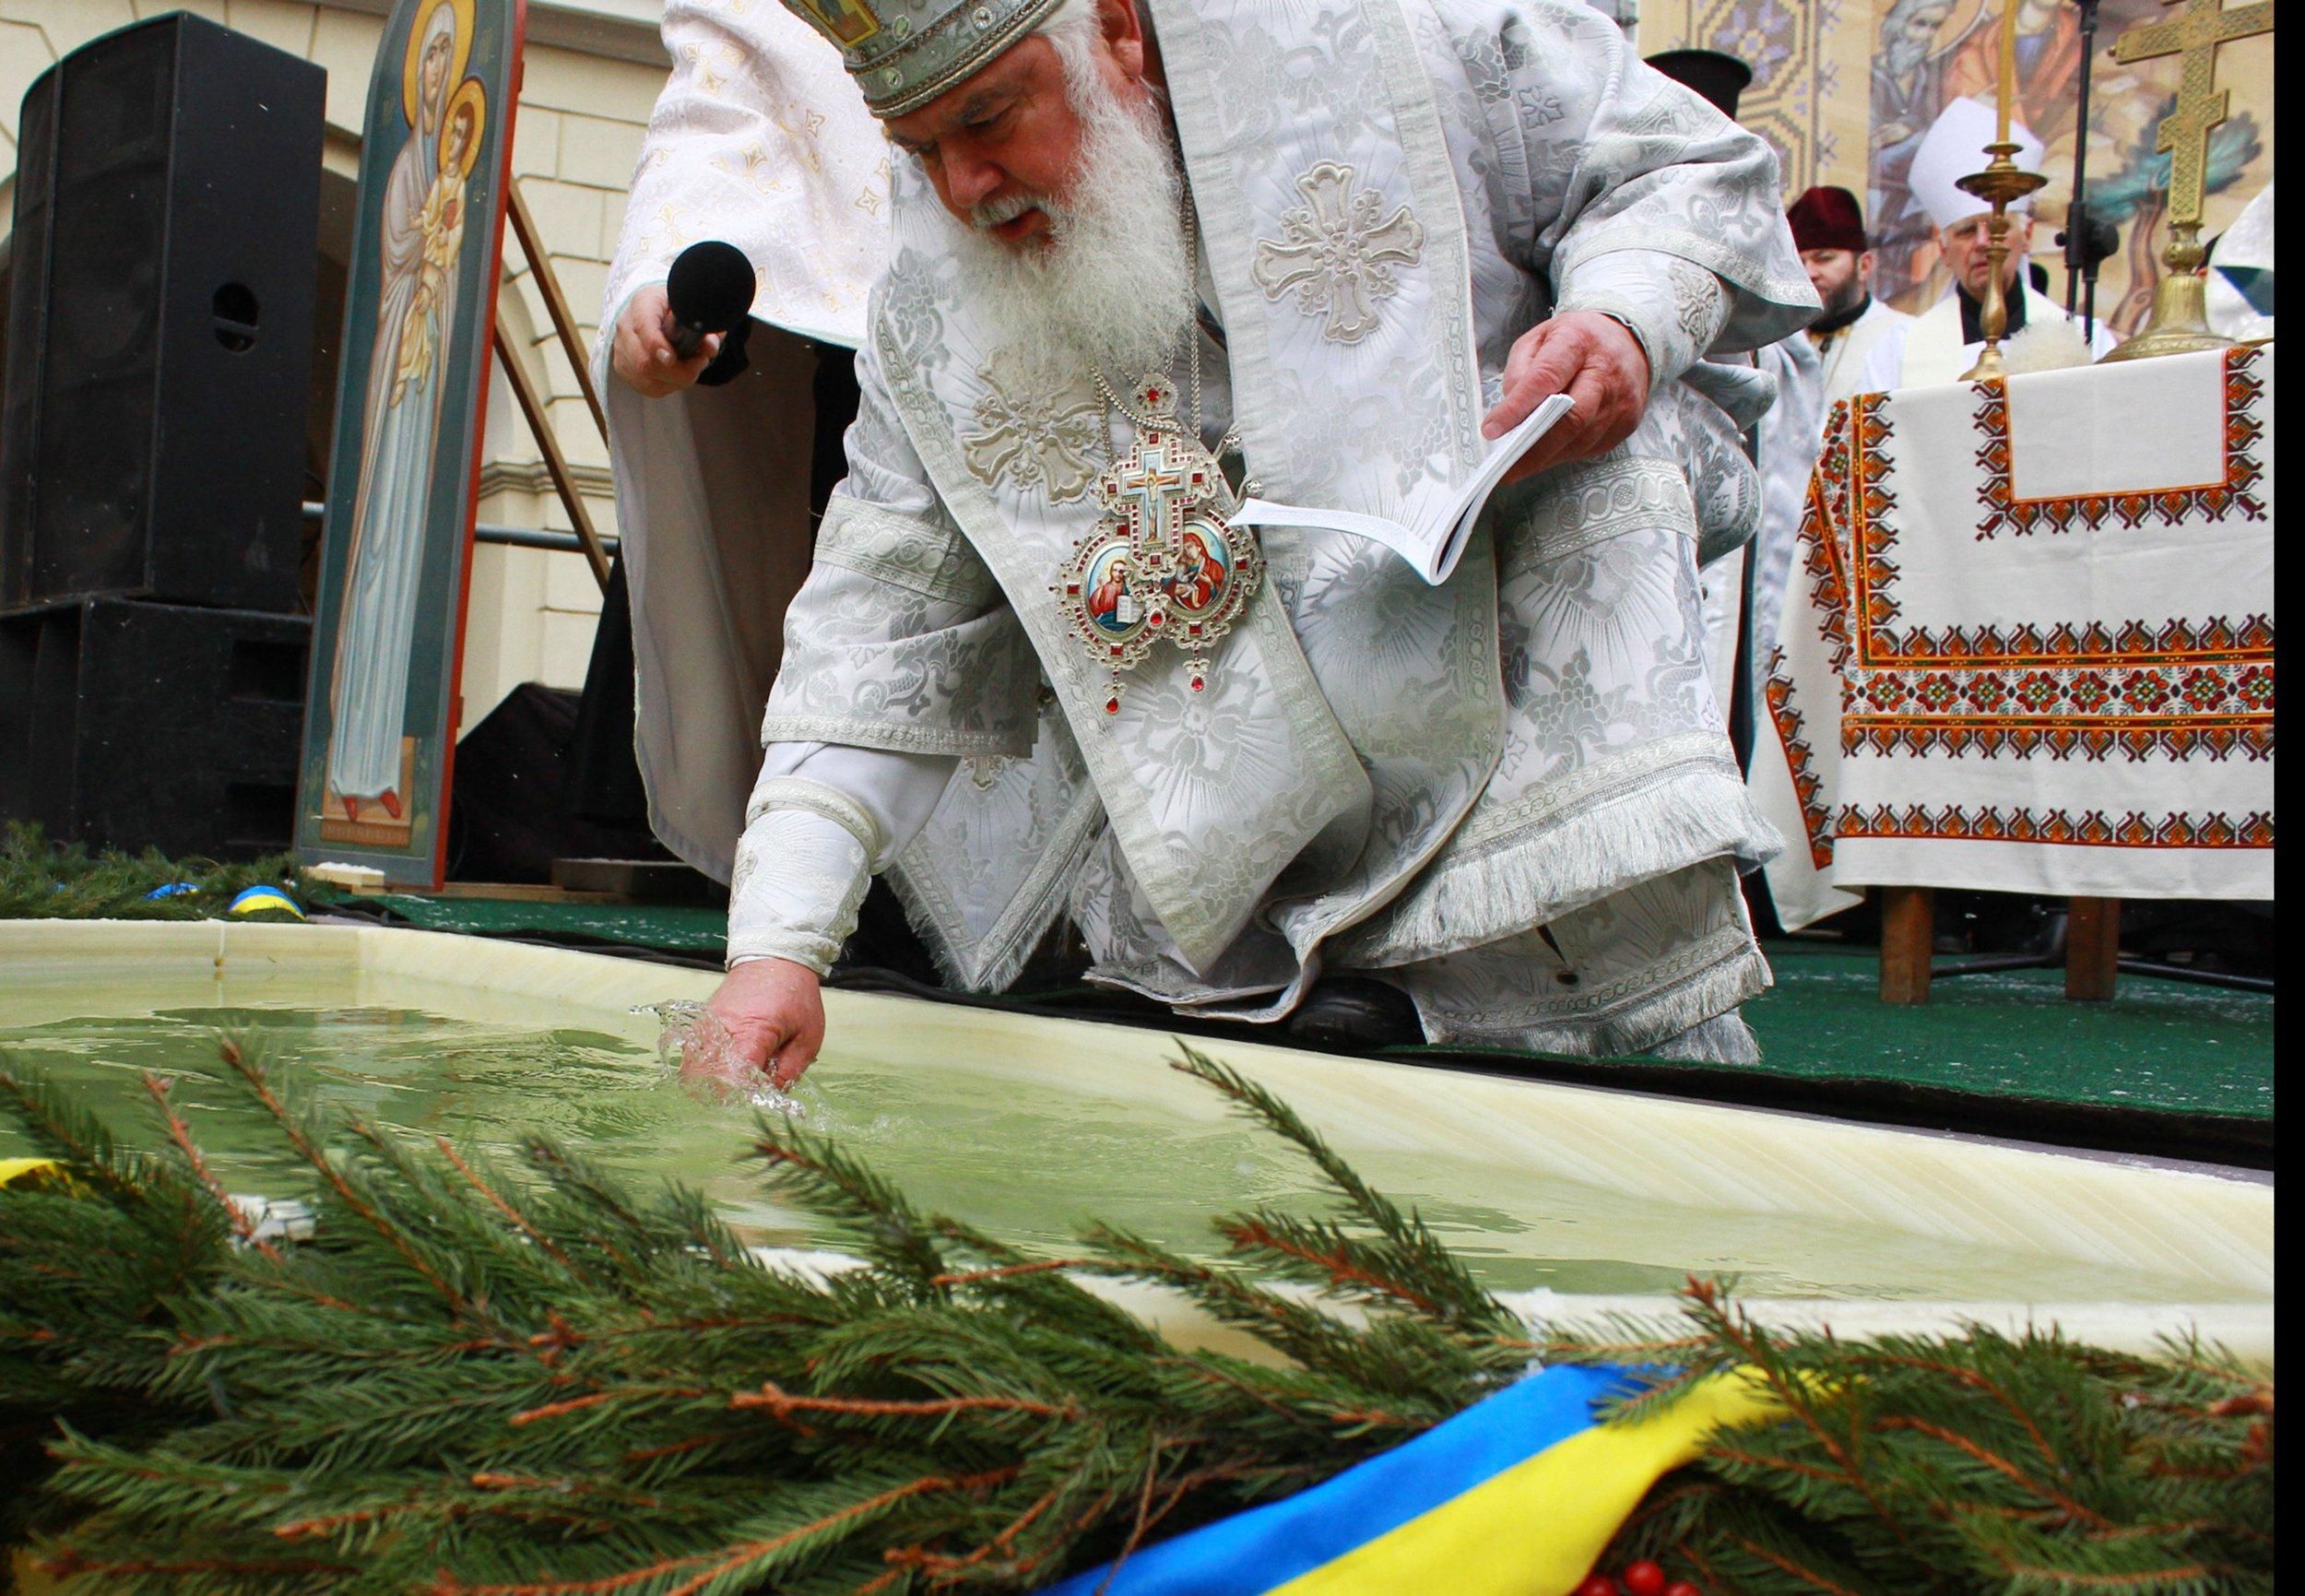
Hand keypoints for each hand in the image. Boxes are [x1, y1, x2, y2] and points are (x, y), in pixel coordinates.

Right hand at [610, 283, 723, 397]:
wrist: (655, 310)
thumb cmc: (674, 308)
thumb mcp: (692, 309)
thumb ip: (702, 327)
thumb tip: (710, 348)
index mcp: (643, 303)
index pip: (643, 325)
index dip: (656, 345)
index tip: (672, 358)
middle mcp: (626, 326)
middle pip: (644, 361)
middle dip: (679, 370)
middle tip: (700, 362)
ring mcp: (621, 348)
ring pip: (647, 378)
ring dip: (677, 379)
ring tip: (692, 367)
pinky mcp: (624, 367)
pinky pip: (648, 386)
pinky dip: (669, 385)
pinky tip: (679, 374)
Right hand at [704, 958, 825, 1090]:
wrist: (775, 958)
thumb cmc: (796, 996)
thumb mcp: (807, 1038)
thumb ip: (789, 1072)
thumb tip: (769, 1097)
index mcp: (753, 1032)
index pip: (735, 1077)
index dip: (745, 1095)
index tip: (758, 1100)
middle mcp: (722, 1028)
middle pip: (707, 1077)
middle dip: (725, 1093)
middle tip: (746, 1094)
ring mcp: (707, 1024)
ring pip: (695, 1068)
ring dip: (712, 1082)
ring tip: (737, 1080)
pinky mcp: (702, 1022)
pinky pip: (695, 1053)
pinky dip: (706, 1067)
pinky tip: (727, 1068)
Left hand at [1481, 311, 1651, 486]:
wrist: (1628, 340)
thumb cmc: (1576, 341)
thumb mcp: (1539, 339)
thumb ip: (1520, 371)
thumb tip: (1509, 414)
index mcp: (1578, 342)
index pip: (1546, 378)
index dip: (1518, 408)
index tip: (1492, 430)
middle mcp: (1605, 372)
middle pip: (1570, 419)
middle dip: (1533, 448)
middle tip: (1503, 468)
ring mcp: (1621, 400)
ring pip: (1580, 439)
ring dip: (1545, 457)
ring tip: (1516, 466)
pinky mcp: (1627, 422)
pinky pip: (1590, 447)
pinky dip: (1563, 454)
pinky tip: (1545, 455)